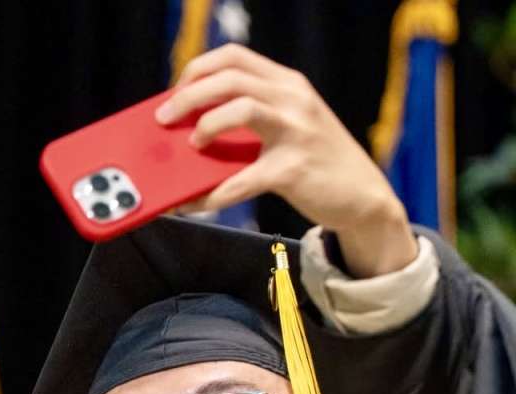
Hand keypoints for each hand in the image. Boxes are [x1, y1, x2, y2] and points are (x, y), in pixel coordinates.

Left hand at [158, 44, 417, 278]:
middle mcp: (293, 98)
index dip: (198, 69)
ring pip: (240, 108)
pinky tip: (192, 204)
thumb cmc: (314, 161)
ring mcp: (295, 131)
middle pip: (230, 77)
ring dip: (205, 125)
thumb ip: (251, 118)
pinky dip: (210, 195)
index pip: (234, 56)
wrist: (362, 196)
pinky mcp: (291, 170)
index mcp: (287, 84)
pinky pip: (241, 179)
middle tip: (164, 118)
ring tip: (191, 144)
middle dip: (187, 95)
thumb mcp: (289, 126)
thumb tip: (188, 132)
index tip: (175, 92)